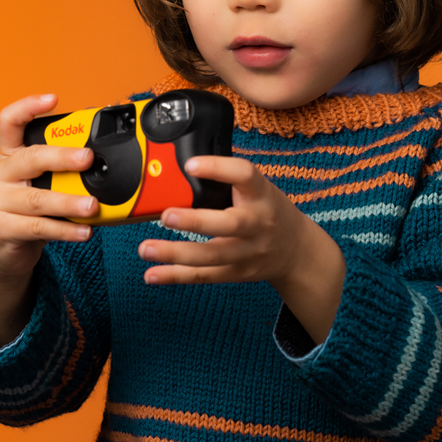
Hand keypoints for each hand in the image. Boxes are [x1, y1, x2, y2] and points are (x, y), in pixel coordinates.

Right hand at [0, 93, 98, 346]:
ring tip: (93, 205)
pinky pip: (38, 227)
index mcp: (9, 157)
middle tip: (88, 158)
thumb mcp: (41, 186)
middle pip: (30, 158)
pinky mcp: (0, 228)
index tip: (53, 99)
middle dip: (62, 157)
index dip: (28, 107)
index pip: (9, 122)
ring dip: (69, 201)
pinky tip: (84, 231)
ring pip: (37, 199)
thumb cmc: (29, 213)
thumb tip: (105, 165)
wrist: (5, 252)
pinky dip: (65, 230)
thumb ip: (61, 174)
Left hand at [138, 157, 345, 344]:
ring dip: (176, 253)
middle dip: (196, 221)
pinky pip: (205, 276)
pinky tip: (153, 274)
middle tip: (165, 215)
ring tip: (146, 249)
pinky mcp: (237, 273)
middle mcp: (258, 224)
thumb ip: (228, 181)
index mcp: (262, 194)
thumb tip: (180, 167)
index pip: (244, 176)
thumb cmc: (267, 210)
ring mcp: (249, 252)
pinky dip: (176, 276)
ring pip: (212, 256)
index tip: (190, 164)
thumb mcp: (258, 189)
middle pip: (229, 224)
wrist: (295, 250)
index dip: (218, 169)